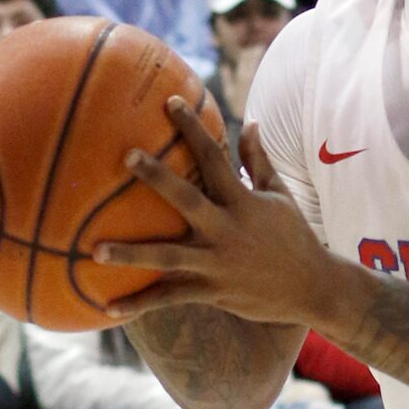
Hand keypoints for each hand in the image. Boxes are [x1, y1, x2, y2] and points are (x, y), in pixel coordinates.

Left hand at [95, 98, 331, 326]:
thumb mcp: (280, 196)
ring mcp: (217, 263)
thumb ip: (258, 161)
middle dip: (156, 176)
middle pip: (186, 198)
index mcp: (242, 201)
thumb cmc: (294, 237)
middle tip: (126, 155)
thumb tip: (248, 123)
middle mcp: (226, 230)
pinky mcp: (212, 291)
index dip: (193, 127)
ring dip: (131, 254)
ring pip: (168, 257)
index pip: (215, 156)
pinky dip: (139, 303)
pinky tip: (108, 308)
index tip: (170, 101)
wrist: (313, 288)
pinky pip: (169, 298)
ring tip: (95, 250)